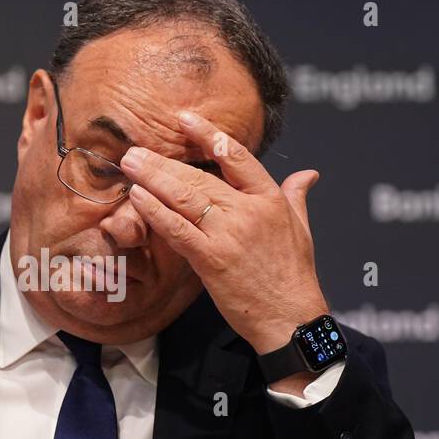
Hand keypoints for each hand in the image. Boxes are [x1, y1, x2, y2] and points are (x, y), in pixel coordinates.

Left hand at [119, 111, 328, 359]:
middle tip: (135, 149)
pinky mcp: (211, 259)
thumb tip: (308, 174)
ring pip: (184, 198)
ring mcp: (227, 234)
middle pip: (199, 176)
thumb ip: (296, 196)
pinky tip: (137, 197)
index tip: (184, 119)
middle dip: (163, 161)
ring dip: (152, 179)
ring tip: (130, 165)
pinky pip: (177, 229)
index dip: (208, 135)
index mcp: (269, 198)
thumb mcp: (302, 228)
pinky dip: (155, 211)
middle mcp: (247, 211)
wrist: (290, 318)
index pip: (236, 156)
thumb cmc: (294, 276)